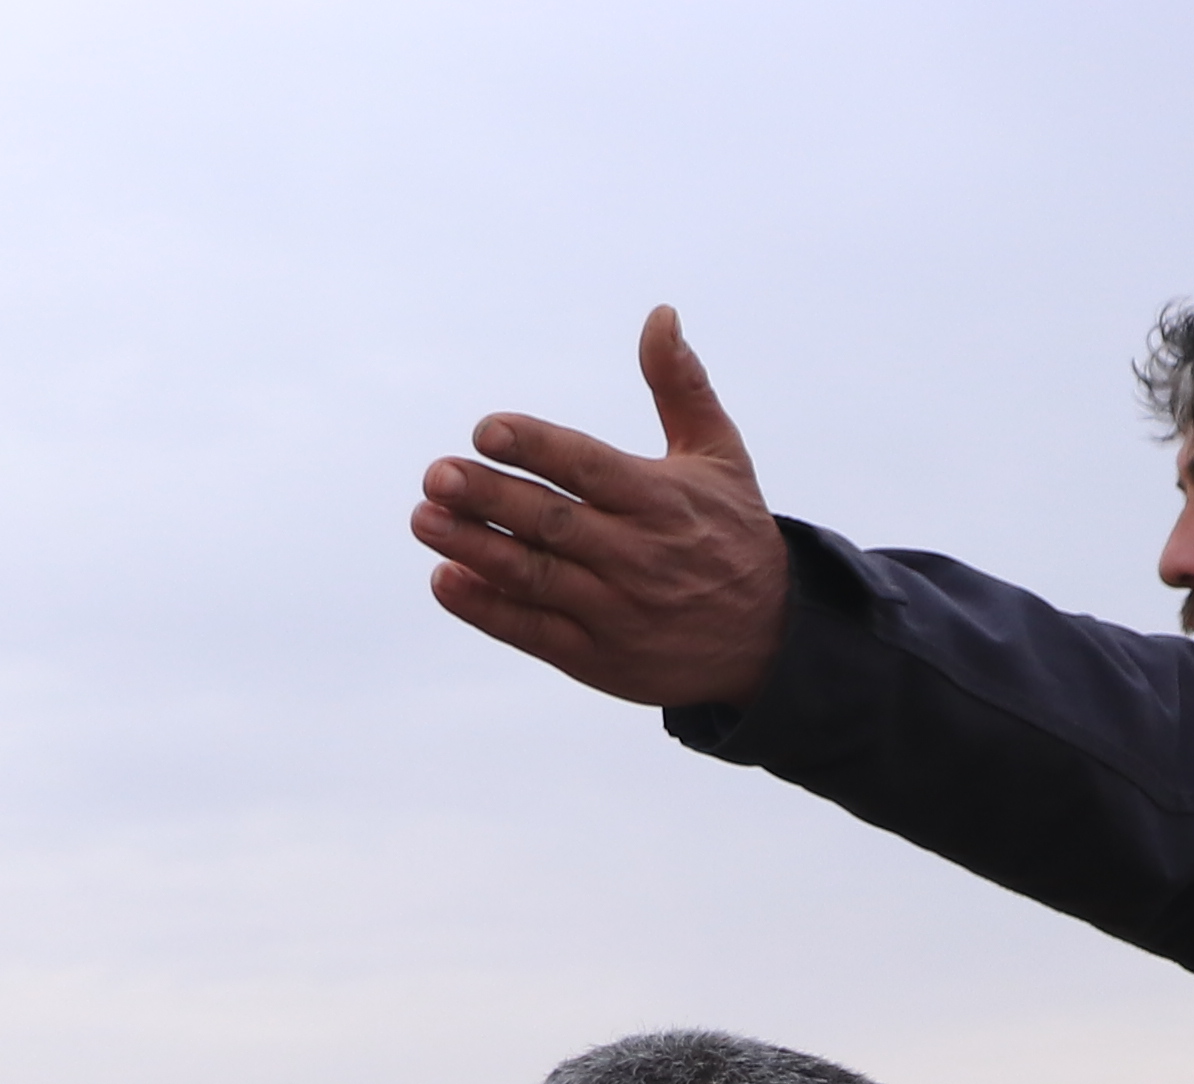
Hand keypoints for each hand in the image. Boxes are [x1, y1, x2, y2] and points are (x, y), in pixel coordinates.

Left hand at [414, 304, 791, 708]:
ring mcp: (617, 610)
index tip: (486, 431)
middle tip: (435, 475)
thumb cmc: (732, 532)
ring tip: (424, 519)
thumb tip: (660, 315)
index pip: (588, 467)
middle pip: (552, 522)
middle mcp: (638, 555)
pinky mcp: (598, 657)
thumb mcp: (720, 455)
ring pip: (535, 577)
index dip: (536, 448)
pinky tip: (446, 579)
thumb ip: (681, 385)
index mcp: (661, 499)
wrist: (770, 641)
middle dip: (489, 498)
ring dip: (475, 549)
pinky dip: (488, 609)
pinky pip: (534, 632)